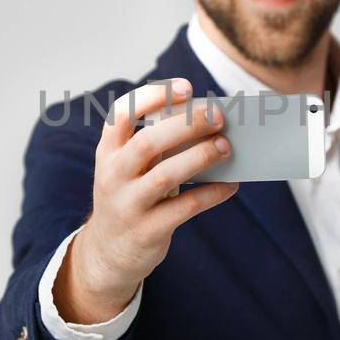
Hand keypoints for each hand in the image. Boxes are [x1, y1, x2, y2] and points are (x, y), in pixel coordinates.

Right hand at [54, 78, 238, 322]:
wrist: (108, 251)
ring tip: (226, 146)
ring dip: (201, 157)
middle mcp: (113, 175)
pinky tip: (231, 184)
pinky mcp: (147, 231)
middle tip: (218, 116)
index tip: (186, 88)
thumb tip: (208, 124)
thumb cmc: (130, 196)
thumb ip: (157, 146)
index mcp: (108, 151)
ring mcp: (128, 204)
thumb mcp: (129, 168)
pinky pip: (185, 208)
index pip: (122, 114)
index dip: (153, 97)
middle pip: (148, 142)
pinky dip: (212, 193)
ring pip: (166, 176)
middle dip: (187, 125)